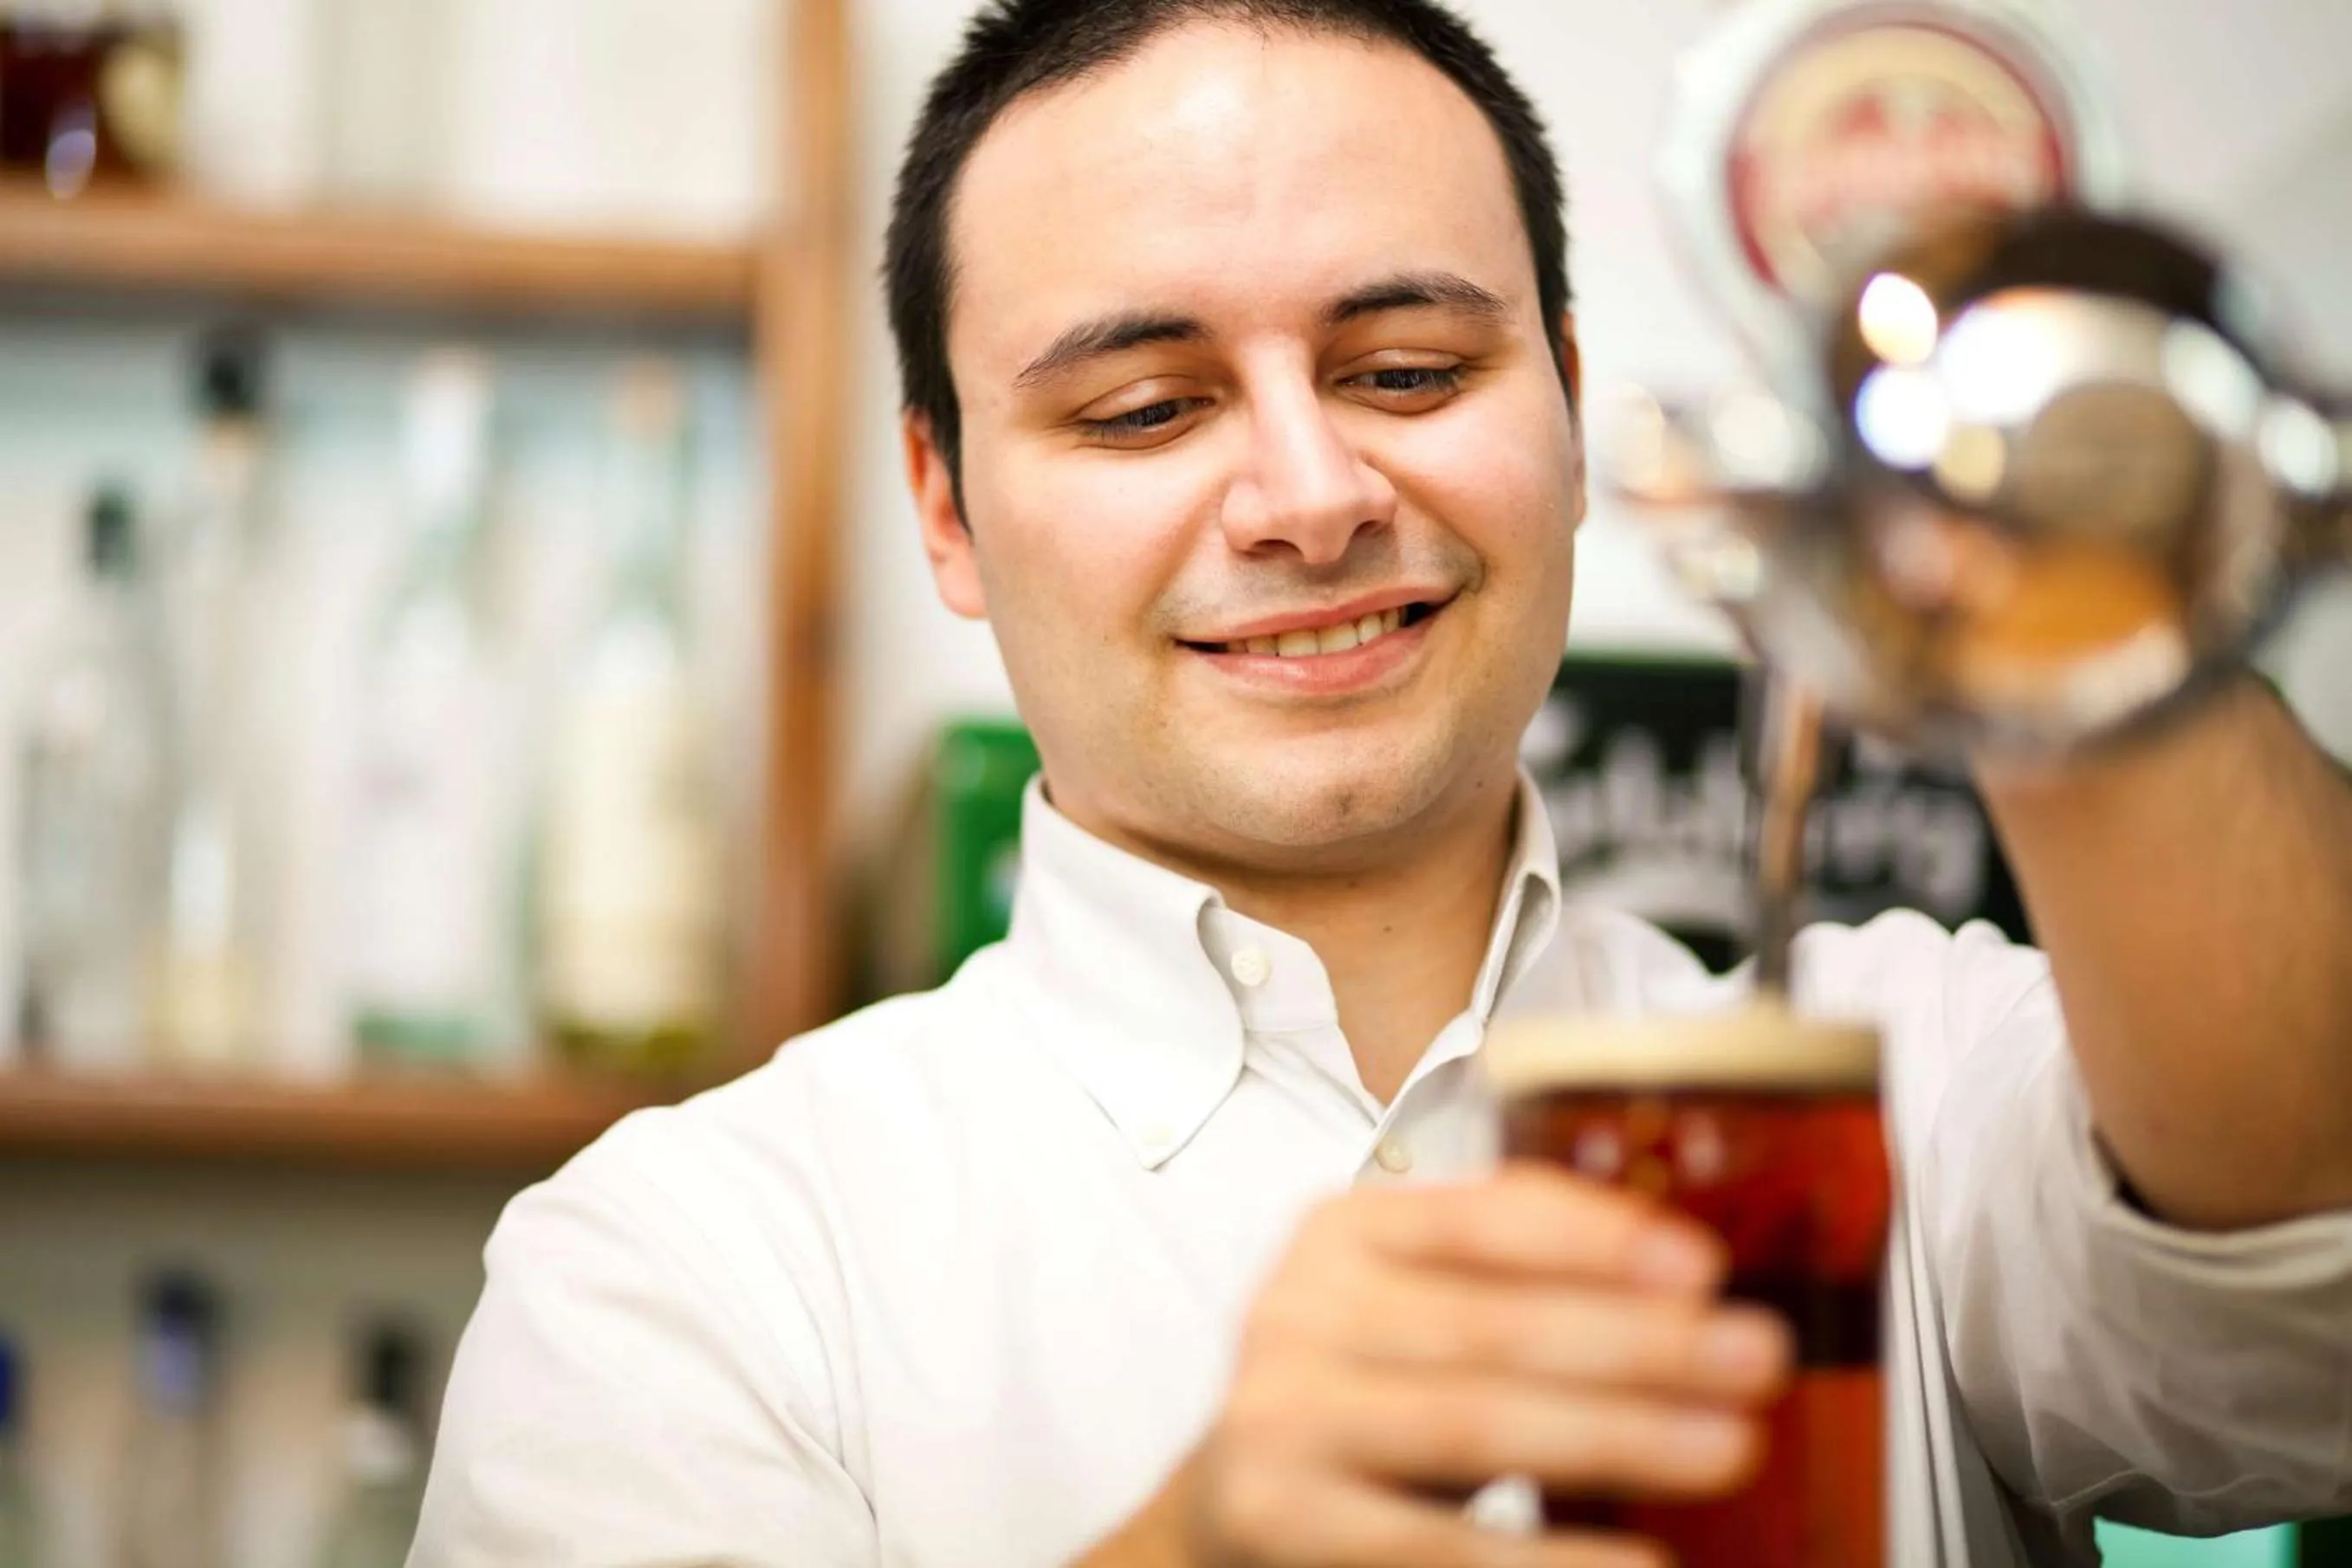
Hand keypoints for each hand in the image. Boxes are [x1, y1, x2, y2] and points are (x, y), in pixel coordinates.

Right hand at [1090, 1163, 1790, 1567]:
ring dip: (1618, 1434)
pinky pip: (1435, 1544)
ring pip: (1473, 1422)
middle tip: (1757, 1357)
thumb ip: (1516, 1277)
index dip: (1596, 1237)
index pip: (1482, 1214)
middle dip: (1640, 1342)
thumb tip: (1691, 1289)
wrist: (1232, 1513)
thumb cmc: (1365, 1400)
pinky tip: (1642, 1562)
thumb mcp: (1417, 1312)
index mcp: (1342, 1233)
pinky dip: (1548, 1559)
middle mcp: (1298, 1309)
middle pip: (1493, 1323)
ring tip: (1728, 1445)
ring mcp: (1280, 1417)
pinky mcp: (1279, 1517)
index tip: (1702, 1266)